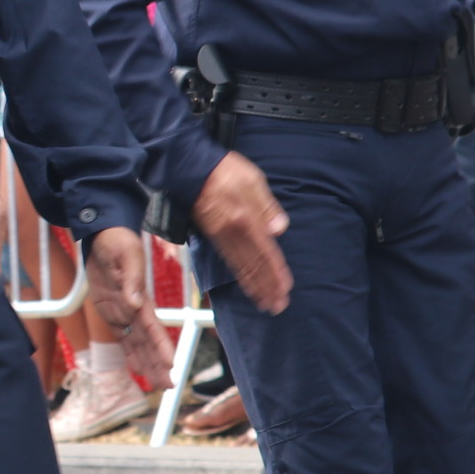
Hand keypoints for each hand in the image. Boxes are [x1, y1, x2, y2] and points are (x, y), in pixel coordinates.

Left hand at [83, 229, 174, 386]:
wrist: (103, 235)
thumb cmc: (118, 241)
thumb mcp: (126, 253)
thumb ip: (132, 279)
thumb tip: (135, 303)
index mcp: (141, 298)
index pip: (154, 328)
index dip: (162, 347)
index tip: (171, 365)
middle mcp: (136, 310)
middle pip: (150, 342)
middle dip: (160, 364)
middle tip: (170, 386)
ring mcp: (125, 313)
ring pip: (139, 344)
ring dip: (148, 364)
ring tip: (159, 385)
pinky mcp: (112, 312)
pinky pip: (124, 338)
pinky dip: (131, 354)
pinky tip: (138, 369)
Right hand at [191, 151, 292, 313]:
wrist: (189, 167)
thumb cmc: (223, 170)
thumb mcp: (253, 180)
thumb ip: (267, 206)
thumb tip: (280, 228)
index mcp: (246, 220)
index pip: (266, 253)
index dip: (276, 273)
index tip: (285, 289)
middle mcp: (233, 233)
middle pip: (253, 266)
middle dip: (266, 288)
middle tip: (277, 306)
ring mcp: (220, 236)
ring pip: (240, 267)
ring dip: (254, 287)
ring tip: (265, 302)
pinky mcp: (211, 235)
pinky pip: (228, 261)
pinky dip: (238, 276)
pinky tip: (245, 283)